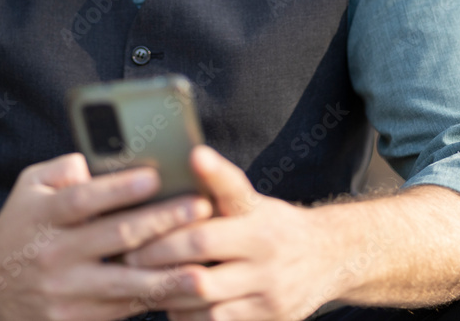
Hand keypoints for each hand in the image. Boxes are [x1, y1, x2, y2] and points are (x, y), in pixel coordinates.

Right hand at [0, 153, 213, 320]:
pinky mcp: (72, 320)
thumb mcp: (29, 186)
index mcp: (44, 216)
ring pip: (124, 284)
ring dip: (167, 275)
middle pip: (114, 238)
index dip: (119, 189)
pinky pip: (121, 311)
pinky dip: (153, 300)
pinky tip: (182, 289)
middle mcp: (54, 255)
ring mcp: (64, 292)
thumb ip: (62, 169)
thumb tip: (94, 161)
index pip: (84, 200)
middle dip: (162, 222)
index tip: (155, 176)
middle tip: (200, 208)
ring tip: (202, 265)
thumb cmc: (22, 223)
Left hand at [122, 145, 339, 320]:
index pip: (228, 190)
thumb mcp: (251, 201)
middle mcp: (267, 247)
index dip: (204, 178)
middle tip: (129, 255)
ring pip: (204, 294)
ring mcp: (271, 287)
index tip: (164, 188)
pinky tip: (171, 306)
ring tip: (141, 283)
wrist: (330, 258)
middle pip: (202, 248)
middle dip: (158, 253)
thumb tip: (190, 155)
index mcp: (259, 212)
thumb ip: (218, 184)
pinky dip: (188, 315)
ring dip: (167, 290)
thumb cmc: (272, 225)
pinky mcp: (271, 318)